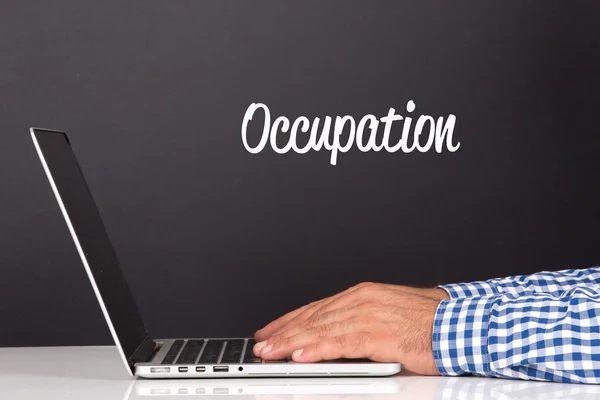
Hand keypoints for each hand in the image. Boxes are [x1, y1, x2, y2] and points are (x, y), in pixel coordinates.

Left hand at [253, 282, 448, 374]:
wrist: (461, 324)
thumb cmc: (429, 323)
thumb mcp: (387, 315)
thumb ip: (360, 324)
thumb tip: (336, 338)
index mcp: (363, 295)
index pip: (316, 308)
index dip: (290, 321)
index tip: (272, 331)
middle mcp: (362, 300)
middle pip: (313, 317)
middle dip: (284, 332)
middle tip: (262, 345)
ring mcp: (368, 314)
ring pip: (320, 329)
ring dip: (291, 342)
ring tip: (270, 353)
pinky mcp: (378, 333)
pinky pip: (340, 342)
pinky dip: (316, 350)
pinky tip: (300, 356)